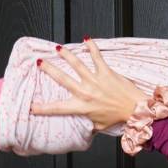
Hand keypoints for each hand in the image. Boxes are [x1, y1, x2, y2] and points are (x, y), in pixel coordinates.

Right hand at [30, 38, 148, 128]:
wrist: (135, 110)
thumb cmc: (118, 118)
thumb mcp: (98, 125)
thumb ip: (88, 123)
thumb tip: (83, 128)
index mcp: (82, 107)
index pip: (58, 108)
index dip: (43, 108)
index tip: (32, 106)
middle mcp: (86, 92)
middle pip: (62, 79)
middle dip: (49, 69)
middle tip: (39, 63)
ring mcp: (95, 81)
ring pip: (77, 64)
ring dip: (66, 55)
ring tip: (58, 49)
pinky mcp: (106, 73)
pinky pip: (97, 57)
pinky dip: (92, 47)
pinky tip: (86, 39)